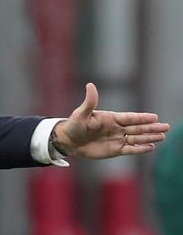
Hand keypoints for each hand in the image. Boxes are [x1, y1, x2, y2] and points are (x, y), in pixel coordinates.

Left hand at [52, 83, 169, 158]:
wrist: (69, 141)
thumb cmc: (74, 125)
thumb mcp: (81, 113)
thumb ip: (89, 102)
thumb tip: (90, 85)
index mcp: (111, 118)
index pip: (129, 118)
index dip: (141, 118)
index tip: (154, 117)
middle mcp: (116, 128)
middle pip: (137, 128)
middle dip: (151, 128)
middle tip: (166, 127)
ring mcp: (117, 139)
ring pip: (136, 138)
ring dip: (149, 138)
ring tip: (162, 137)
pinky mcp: (115, 150)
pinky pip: (130, 149)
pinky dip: (139, 149)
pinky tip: (150, 147)